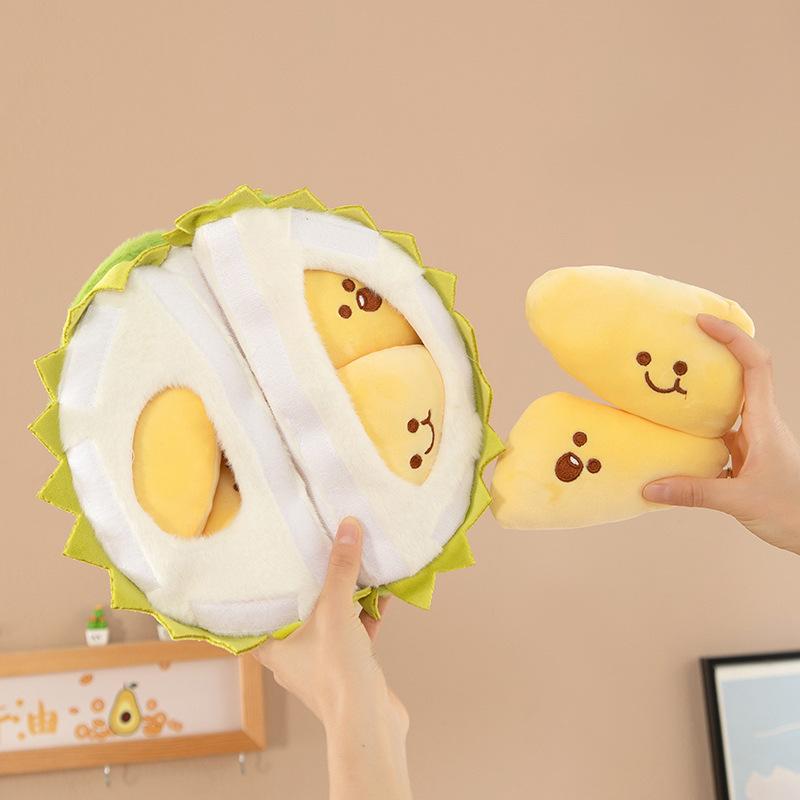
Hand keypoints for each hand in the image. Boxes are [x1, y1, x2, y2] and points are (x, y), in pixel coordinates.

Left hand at [254, 517, 411, 799]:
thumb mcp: (335, 611)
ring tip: (352, 564)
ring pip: (330, 620)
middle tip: (311, 553)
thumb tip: (348, 526)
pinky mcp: (350, 667)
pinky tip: (382, 589)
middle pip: (298, 613)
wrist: (370, 722)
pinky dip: (366, 612)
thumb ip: (341, 569)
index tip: (262, 567)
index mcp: (274, 648)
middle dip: (309, 585)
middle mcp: (293, 657)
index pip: (254, 617)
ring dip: (344, 596)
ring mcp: (323, 663)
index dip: (258, 592)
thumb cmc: (337, 671)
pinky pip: (355, 631)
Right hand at [643, 314, 799, 554]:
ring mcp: (756, 440)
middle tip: (683, 342)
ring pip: (730, 404)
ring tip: (672, 383)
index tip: (703, 323)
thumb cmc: (793, 512)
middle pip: (743, 373)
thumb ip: (693, 492)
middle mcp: (761, 424)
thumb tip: (651, 486)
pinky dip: (700, 428)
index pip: (755, 366)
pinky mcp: (749, 457)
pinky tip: (678, 434)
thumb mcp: (740, 502)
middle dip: (716, 352)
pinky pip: (721, 432)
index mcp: (764, 423)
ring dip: (705, 390)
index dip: (732, 338)